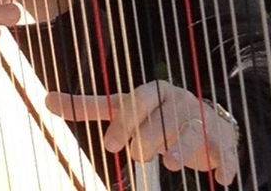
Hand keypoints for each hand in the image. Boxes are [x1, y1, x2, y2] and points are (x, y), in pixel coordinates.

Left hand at [46, 80, 238, 185]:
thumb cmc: (151, 115)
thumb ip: (88, 106)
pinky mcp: (220, 138)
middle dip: (149, 138)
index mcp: (154, 92)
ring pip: (192, 130)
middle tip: (138, 154)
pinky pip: (223, 149)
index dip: (124, 122)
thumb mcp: (120, 108)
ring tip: (169, 163)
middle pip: (163, 119)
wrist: (199, 117)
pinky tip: (223, 179)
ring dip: (182, 147)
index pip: (138, 102)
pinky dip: (225, 162)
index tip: (110, 145)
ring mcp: (201, 118)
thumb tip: (46, 99)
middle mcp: (179, 101)